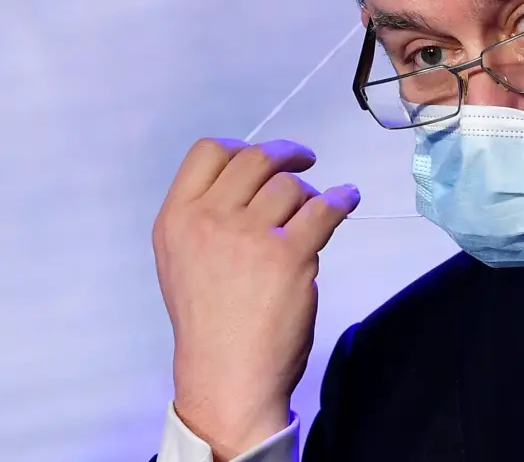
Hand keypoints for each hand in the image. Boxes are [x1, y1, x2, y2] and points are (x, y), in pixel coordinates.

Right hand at [152, 138, 358, 460]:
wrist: (226, 376)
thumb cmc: (209, 323)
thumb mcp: (181, 260)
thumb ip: (205, 218)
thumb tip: (251, 183)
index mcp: (176, 220)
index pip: (207, 152)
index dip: (242, 147)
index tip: (263, 158)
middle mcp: (208, 221)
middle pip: (256, 159)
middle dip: (286, 155)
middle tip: (304, 161)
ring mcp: (248, 236)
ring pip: (292, 186)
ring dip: (310, 194)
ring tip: (314, 213)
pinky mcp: (288, 255)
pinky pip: (325, 208)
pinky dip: (343, 199)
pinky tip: (348, 200)